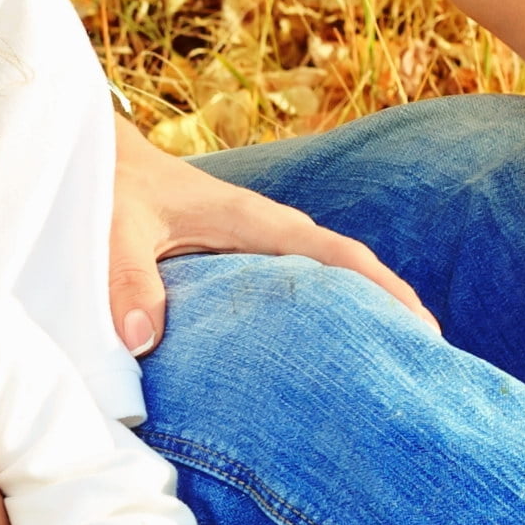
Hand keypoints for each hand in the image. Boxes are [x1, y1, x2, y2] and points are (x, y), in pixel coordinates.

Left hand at [106, 133, 431, 357]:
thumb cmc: (109, 185)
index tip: (425, 328)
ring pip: (322, 282)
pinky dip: (318, 315)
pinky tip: (323, 356)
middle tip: (429, 367)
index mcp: (252, 220)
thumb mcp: (112, 229)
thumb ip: (126, 278)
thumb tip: (144, 338)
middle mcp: (265, 232)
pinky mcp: (236, 259)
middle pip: (347, 272)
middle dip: (390, 310)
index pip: (337, 254)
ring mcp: (254, 245)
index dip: (384, 289)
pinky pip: (290, 289)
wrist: (95, 155)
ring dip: (358, 315)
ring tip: (392, 369)